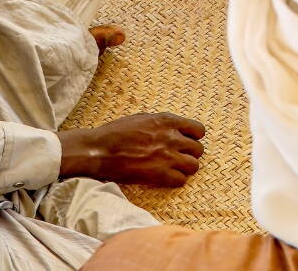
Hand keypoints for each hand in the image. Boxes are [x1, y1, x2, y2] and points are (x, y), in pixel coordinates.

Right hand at [58, 113, 205, 186]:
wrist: (98, 151)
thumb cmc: (115, 133)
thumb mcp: (141, 118)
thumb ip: (161, 123)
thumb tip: (174, 129)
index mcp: (167, 121)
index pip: (199, 130)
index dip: (193, 138)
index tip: (185, 142)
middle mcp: (171, 137)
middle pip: (198, 150)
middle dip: (190, 154)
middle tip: (178, 158)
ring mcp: (167, 157)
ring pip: (194, 166)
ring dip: (185, 168)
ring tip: (173, 169)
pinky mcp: (159, 175)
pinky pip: (181, 180)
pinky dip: (175, 180)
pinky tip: (165, 178)